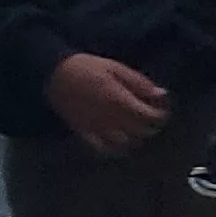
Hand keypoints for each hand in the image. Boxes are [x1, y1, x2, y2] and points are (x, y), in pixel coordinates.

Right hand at [48, 51, 172, 155]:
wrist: (53, 72)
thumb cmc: (86, 66)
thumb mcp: (115, 67)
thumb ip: (139, 82)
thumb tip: (161, 94)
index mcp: (121, 101)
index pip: (151, 116)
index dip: (161, 114)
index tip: (162, 107)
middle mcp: (112, 118)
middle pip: (141, 132)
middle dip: (151, 126)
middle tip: (151, 117)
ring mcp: (97, 127)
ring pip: (125, 143)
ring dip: (135, 138)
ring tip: (136, 130)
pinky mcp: (83, 132)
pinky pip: (101, 148)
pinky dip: (113, 150)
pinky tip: (117, 145)